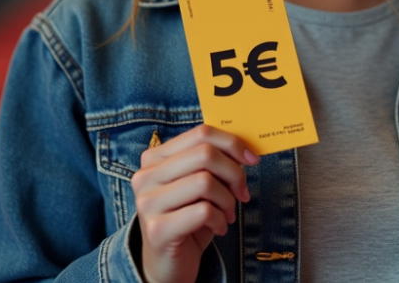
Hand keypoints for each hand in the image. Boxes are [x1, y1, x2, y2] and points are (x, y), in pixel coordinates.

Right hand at [131, 125, 258, 282]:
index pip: (201, 133)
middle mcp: (146, 176)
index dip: (233, 143)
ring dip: (228, 200)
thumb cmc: (188, 220)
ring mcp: (147, 202)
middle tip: (242, 193)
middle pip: (205, 154)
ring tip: (227, 214)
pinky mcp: (157, 228)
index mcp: (155, 157)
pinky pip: (204, 211)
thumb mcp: (199, 186)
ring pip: (205, 181)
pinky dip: (220, 219)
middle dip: (234, 173)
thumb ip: (212, 163)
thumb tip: (245, 151)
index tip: (252, 159)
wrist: (168, 264)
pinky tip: (218, 228)